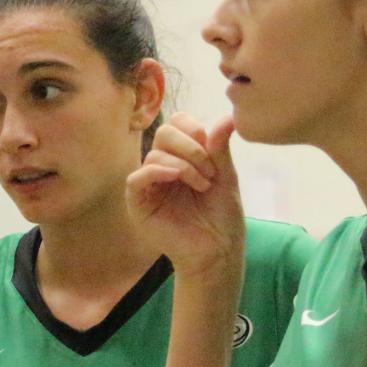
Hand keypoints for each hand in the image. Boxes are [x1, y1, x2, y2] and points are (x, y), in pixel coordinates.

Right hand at [126, 113, 244, 280]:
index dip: (193, 129)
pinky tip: (176, 176)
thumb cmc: (222, 216)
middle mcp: (162, 167)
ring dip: (184, 165)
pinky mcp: (138, 204)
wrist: (219, 250)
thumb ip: (219, 146)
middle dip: (191, 147)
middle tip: (210, 170)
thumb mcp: (226, 176)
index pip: (176, 123)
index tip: (212, 148)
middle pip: (164, 133)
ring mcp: (149, 185)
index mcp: (182, 157)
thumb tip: (230, 116)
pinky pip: (137, 178)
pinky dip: (157, 171)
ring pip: (155, 154)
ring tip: (203, 185)